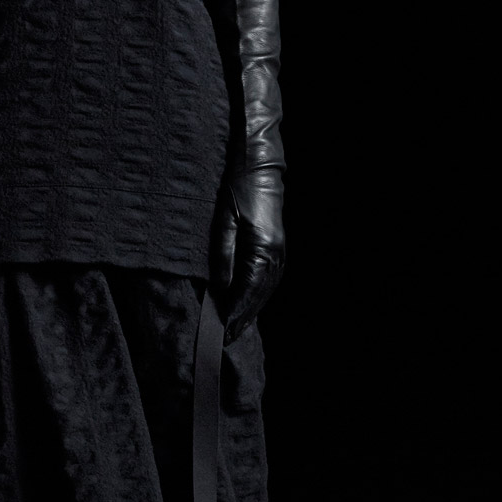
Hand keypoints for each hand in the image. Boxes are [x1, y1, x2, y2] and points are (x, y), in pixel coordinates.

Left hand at [211, 163, 284, 345]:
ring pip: (266, 289)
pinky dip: (259, 295)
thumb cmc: (239, 187)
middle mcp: (276, 253)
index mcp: (263, 248)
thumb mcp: (224, 220)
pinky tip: (251, 304)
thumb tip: (221, 287)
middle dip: (243, 317)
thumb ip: (223, 255)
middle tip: (228, 338)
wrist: (259, 164)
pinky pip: (269, 278)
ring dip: (252, 310)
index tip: (223, 329)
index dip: (235, 311)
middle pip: (259, 294)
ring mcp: (280, 250)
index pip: (248, 289)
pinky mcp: (278, 245)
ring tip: (238, 328)